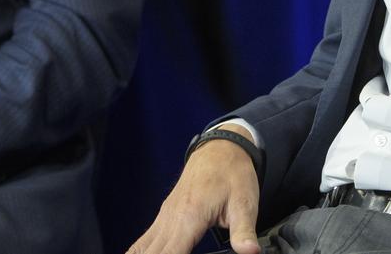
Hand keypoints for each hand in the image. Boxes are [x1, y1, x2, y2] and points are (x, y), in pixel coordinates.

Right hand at [127, 125, 261, 253]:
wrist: (221, 148)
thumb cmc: (234, 174)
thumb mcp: (245, 202)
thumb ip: (244, 230)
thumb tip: (251, 252)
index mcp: (190, 217)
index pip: (170, 253)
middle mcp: (170, 218)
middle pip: (149, 253)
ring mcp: (164, 217)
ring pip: (141, 247)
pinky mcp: (165, 216)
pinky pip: (145, 240)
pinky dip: (139, 253)